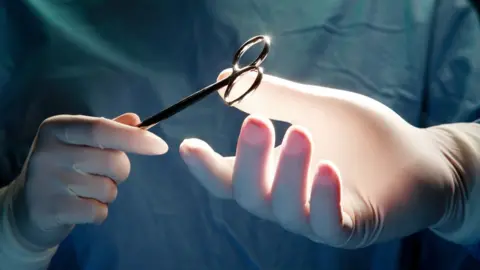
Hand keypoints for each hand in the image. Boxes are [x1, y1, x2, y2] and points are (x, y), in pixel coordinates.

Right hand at [9, 113, 167, 249]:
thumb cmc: (63, 168)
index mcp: (58, 128)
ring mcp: (47, 181)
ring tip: (85, 191)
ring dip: (107, 194)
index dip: (134, 138)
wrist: (27, 207)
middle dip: (120, 172)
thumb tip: (138, 120)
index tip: (161, 147)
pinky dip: (99, 212)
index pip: (102, 129)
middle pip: (113, 161)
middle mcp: (48, 150)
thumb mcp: (80, 144)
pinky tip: (80, 208)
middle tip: (102, 175)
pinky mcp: (50, 209)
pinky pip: (98, 211)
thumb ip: (109, 130)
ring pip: (108, 189)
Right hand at [180, 70, 456, 247]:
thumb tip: (227, 80)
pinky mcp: (352, 227)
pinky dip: (323, 197)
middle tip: (256, 122)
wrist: (419, 159)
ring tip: (301, 133)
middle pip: (250, 194)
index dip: (206, 167)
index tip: (189, 145)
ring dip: (288, 172)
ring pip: (285, 209)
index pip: (230, 178)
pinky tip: (328, 167)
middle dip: (249, 160)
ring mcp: (318, 217)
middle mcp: (288, 200)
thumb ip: (275, 98)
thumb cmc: (365, 138)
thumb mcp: (317, 108)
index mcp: (274, 174)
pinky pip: (328, 223)